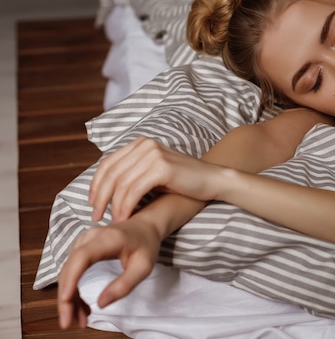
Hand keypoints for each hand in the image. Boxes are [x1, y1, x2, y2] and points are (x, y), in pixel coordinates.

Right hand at [57, 218, 160, 328]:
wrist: (144, 226)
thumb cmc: (146, 245)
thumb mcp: (144, 267)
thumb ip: (125, 284)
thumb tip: (101, 304)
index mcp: (108, 239)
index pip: (82, 257)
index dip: (70, 279)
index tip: (65, 300)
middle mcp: (90, 237)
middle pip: (70, 268)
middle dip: (66, 298)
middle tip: (69, 323)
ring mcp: (83, 242)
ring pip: (68, 273)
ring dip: (69, 298)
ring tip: (79, 320)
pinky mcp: (81, 249)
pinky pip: (72, 271)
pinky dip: (73, 290)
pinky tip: (81, 307)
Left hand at [90, 137, 221, 221]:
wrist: (213, 181)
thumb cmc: (184, 182)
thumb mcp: (154, 172)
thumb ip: (133, 173)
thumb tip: (104, 190)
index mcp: (141, 143)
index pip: (108, 163)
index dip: (96, 185)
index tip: (92, 204)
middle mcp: (145, 145)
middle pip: (111, 173)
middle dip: (100, 197)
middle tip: (96, 216)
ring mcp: (154, 154)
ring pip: (121, 183)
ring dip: (113, 205)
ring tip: (113, 221)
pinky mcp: (162, 167)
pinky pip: (134, 190)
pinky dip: (126, 206)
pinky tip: (125, 217)